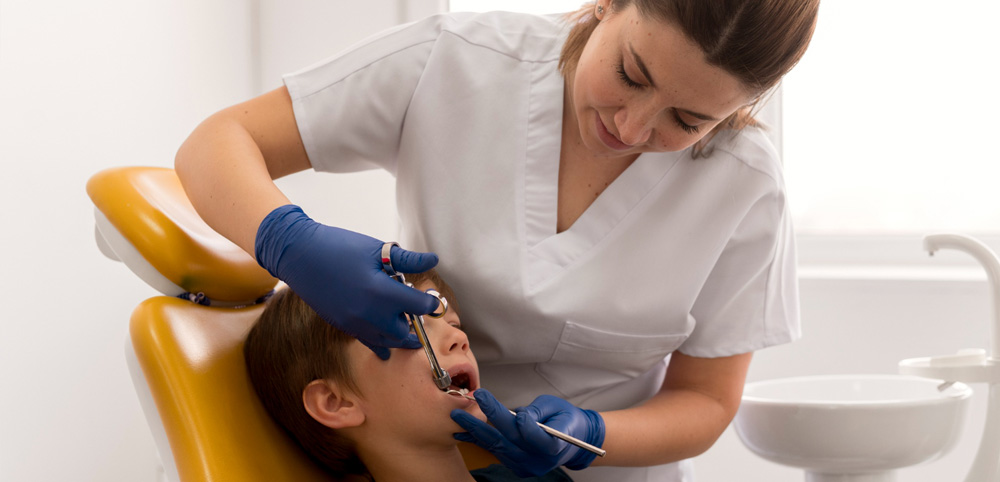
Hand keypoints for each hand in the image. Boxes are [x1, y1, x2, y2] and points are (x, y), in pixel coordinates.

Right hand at [255, 204, 438, 358]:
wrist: (300, 255)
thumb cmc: (339, 247)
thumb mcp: (377, 249)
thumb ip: (408, 260)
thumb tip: (433, 260)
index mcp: (381, 292)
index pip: (418, 306)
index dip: (430, 303)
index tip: (432, 299)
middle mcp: (369, 313)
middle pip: (405, 330)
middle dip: (415, 322)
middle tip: (417, 311)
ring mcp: (355, 323)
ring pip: (388, 341)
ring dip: (400, 335)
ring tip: (408, 328)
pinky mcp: (344, 326)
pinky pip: (369, 344)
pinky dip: (382, 346)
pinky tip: (388, 350)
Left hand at [451, 389, 604, 476]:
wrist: (574, 439)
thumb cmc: (565, 419)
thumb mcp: (556, 407)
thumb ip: (537, 412)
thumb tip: (517, 415)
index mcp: (554, 445)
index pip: (533, 436)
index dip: (517, 421)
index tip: (497, 402)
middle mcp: (538, 460)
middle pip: (507, 441)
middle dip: (482, 424)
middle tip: (462, 409)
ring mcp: (527, 466)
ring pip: (497, 448)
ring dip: (476, 432)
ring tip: (458, 418)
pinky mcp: (517, 467)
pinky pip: (495, 452)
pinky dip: (480, 440)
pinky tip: (465, 431)